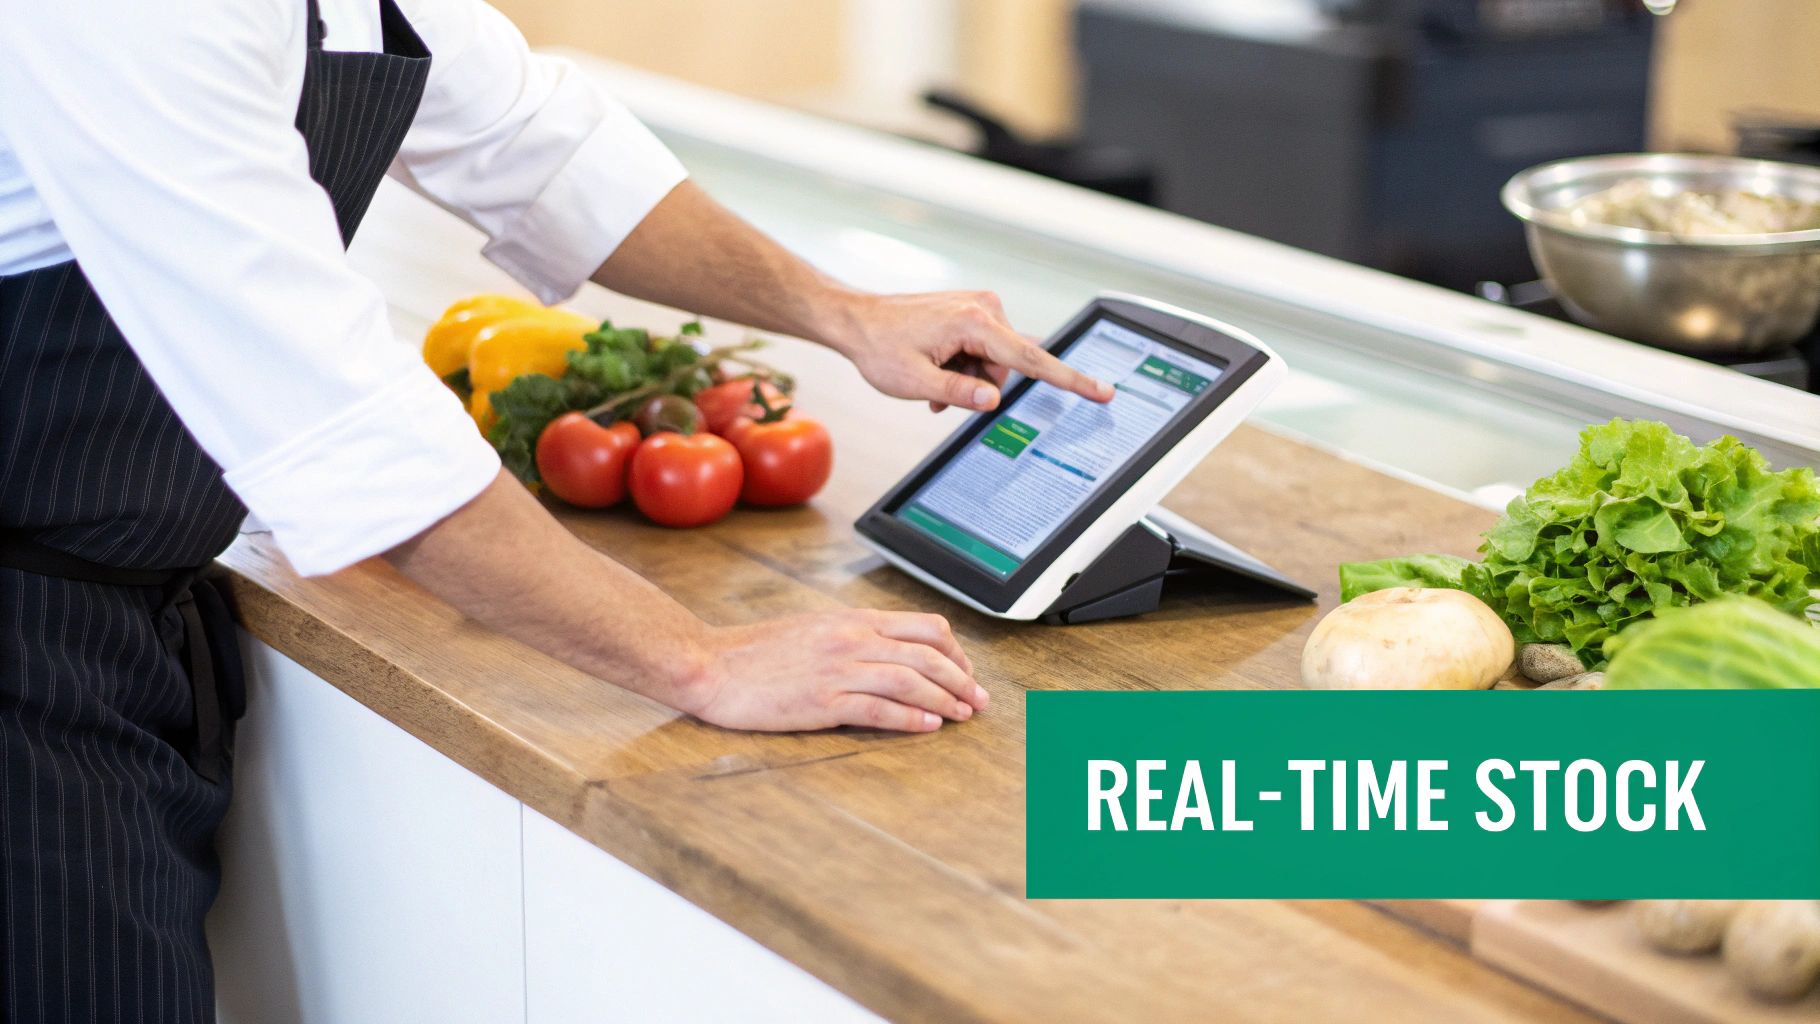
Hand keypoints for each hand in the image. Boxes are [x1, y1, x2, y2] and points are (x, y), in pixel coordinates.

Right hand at [681, 609, 989, 731]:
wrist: (709, 665)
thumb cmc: (755, 653)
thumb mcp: (813, 630)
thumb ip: (852, 638)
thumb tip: (890, 653)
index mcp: (852, 620)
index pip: (925, 627)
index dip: (956, 652)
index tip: (966, 673)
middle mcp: (852, 639)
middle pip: (928, 655)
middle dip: (962, 679)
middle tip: (979, 701)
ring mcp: (838, 669)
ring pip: (912, 680)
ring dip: (946, 699)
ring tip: (963, 716)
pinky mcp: (822, 701)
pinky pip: (880, 709)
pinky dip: (911, 718)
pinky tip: (928, 726)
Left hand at [823, 290, 1114, 412]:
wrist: (856, 320)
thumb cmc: (880, 347)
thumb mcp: (916, 382)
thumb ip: (960, 393)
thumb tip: (994, 401)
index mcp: (975, 323)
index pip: (1033, 360)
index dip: (1070, 380)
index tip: (1102, 391)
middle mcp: (985, 308)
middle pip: (1008, 366)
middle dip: (980, 386)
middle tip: (940, 394)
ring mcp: (979, 307)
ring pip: (994, 362)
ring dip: (968, 378)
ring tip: (933, 379)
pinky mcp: (972, 311)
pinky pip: (982, 350)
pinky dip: (963, 366)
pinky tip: (937, 369)